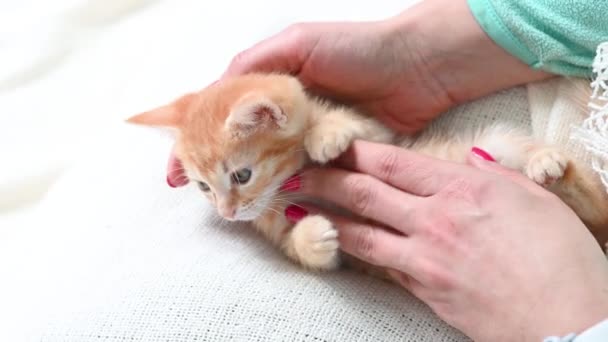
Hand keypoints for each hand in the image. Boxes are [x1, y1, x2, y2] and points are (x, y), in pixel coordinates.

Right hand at [166, 0, 550, 186]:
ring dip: (255, 190)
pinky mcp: (341, 161)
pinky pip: (313, 182)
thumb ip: (254, 66)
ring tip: (236, 207)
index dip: (196, 146)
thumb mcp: (298, 45)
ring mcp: (313, 142)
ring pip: (275, 172)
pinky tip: (282, 206)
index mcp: (272, 91)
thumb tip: (213, 94)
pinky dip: (297, 194)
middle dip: (221, 176)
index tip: (176, 175)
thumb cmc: (359, 48)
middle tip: (207, 197)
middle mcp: (288, 120)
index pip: (223, 121)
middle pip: (244, 153)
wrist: (421, 66)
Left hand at [285, 140, 607, 341]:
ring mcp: (424, 258)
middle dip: (323, 181)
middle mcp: (434, 220)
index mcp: (462, 189)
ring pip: (360, 232)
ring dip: (323, 218)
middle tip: (292, 174)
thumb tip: (469, 161)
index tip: (329, 147)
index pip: (392, 163)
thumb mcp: (534, 199)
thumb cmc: (561, 257)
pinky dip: (356, 252)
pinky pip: (381, 266)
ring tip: (293, 209)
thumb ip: (494, 174)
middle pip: (365, 194)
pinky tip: (338, 243)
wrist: (566, 320)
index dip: (354, 153)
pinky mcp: (423, 290)